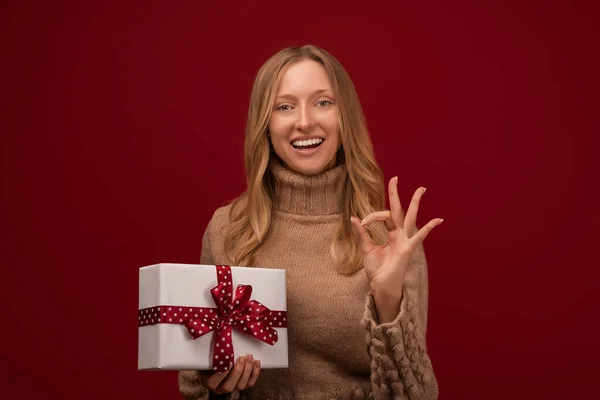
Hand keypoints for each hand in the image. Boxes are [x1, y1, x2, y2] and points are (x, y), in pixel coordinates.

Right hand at [200, 354, 259, 393]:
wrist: (215, 365)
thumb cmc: (211, 359)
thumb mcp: (207, 357)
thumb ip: (212, 354)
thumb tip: (218, 340)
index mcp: (209, 382)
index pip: (213, 382)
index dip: (221, 374)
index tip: (228, 362)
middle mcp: (220, 388)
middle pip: (229, 386)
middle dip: (237, 371)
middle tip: (242, 358)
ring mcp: (232, 388)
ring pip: (240, 385)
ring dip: (247, 371)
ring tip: (250, 358)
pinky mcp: (241, 385)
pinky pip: (250, 383)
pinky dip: (254, 373)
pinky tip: (256, 363)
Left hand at [350, 177, 442, 303]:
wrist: (380, 286)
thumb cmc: (377, 270)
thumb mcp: (366, 249)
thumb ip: (362, 234)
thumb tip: (354, 218)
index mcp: (391, 234)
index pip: (383, 216)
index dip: (372, 216)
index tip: (362, 222)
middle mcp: (400, 234)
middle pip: (399, 210)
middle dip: (396, 194)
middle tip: (395, 178)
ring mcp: (405, 240)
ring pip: (411, 218)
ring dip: (414, 203)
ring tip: (421, 189)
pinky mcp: (408, 249)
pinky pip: (419, 236)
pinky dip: (428, 228)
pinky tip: (438, 220)